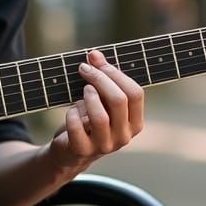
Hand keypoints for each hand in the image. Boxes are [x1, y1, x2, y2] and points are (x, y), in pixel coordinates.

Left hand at [44, 49, 143, 182]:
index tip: (96, 60)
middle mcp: (124, 136)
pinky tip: (70, 111)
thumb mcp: (99, 100)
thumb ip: (101, 78)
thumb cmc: (88, 120)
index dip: (115, 73)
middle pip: (118, 100)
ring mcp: (105, 146)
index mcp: (135, 122)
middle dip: (99, 79)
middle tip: (83, 68)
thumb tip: (94, 54)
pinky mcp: (83, 150)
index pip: (135, 94)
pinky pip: (77, 127)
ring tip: (82, 90)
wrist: (69, 151)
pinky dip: (71, 114)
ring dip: (88, 97)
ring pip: (100, 116)